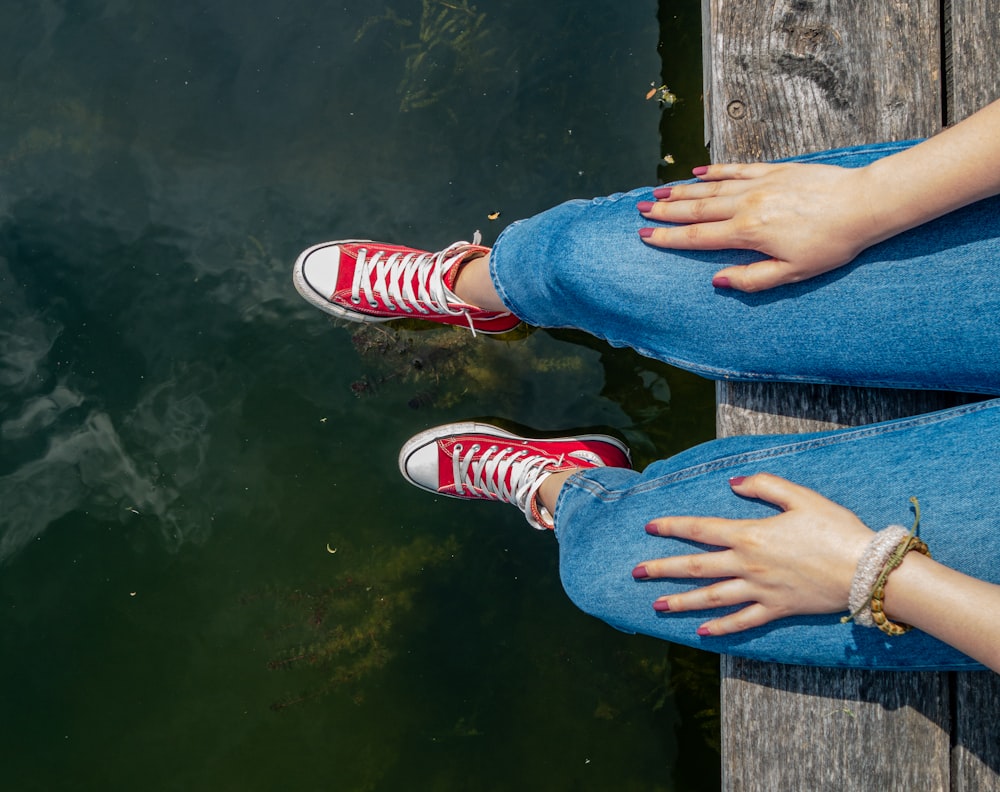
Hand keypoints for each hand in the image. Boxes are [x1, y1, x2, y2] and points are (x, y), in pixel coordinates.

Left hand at [635, 473, 874, 636]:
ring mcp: (761, 590)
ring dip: (682, 602)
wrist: (867, 570)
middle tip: (636, 573)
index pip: (700, 530)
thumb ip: (764, 486)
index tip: (649, 528)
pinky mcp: (777, 609)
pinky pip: (743, 621)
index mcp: (750, 535)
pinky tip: (702, 632)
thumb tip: (733, 483)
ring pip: (712, 598)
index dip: (672, 527)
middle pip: (696, 567)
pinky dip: (721, 628)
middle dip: (663, 569)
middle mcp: (748, 565)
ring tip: (657, 605)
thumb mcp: (801, 497)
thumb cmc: (836, 528)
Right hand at [638, 162, 880, 291]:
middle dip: (666, 212)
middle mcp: (747, 205)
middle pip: (697, 210)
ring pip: (711, 189)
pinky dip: (714, 171)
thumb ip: (752, 278)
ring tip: (658, 193)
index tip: (646, 237)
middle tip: (641, 211)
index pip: (698, 237)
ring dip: (682, 192)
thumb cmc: (831, 244)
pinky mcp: (774, 171)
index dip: (669, 238)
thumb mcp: (792, 273)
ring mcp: (759, 185)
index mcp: (748, 233)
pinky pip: (736, 170)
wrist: (863, 204)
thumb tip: (717, 280)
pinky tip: (697, 173)